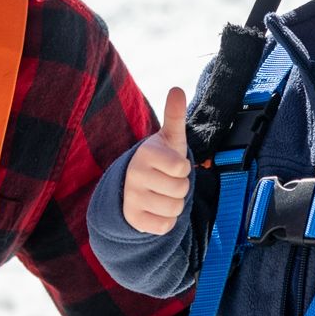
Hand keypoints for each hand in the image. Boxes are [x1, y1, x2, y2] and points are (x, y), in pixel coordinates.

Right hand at [121, 88, 192, 234]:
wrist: (135, 186)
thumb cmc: (160, 160)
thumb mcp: (169, 138)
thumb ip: (175, 115)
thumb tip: (176, 89)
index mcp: (145, 153)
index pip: (182, 168)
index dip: (183, 168)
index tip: (171, 165)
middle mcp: (134, 175)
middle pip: (181, 190)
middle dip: (180, 188)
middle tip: (166, 181)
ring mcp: (131, 198)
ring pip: (175, 210)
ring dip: (175, 205)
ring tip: (162, 195)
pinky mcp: (132, 219)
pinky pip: (165, 226)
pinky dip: (166, 221)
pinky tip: (156, 210)